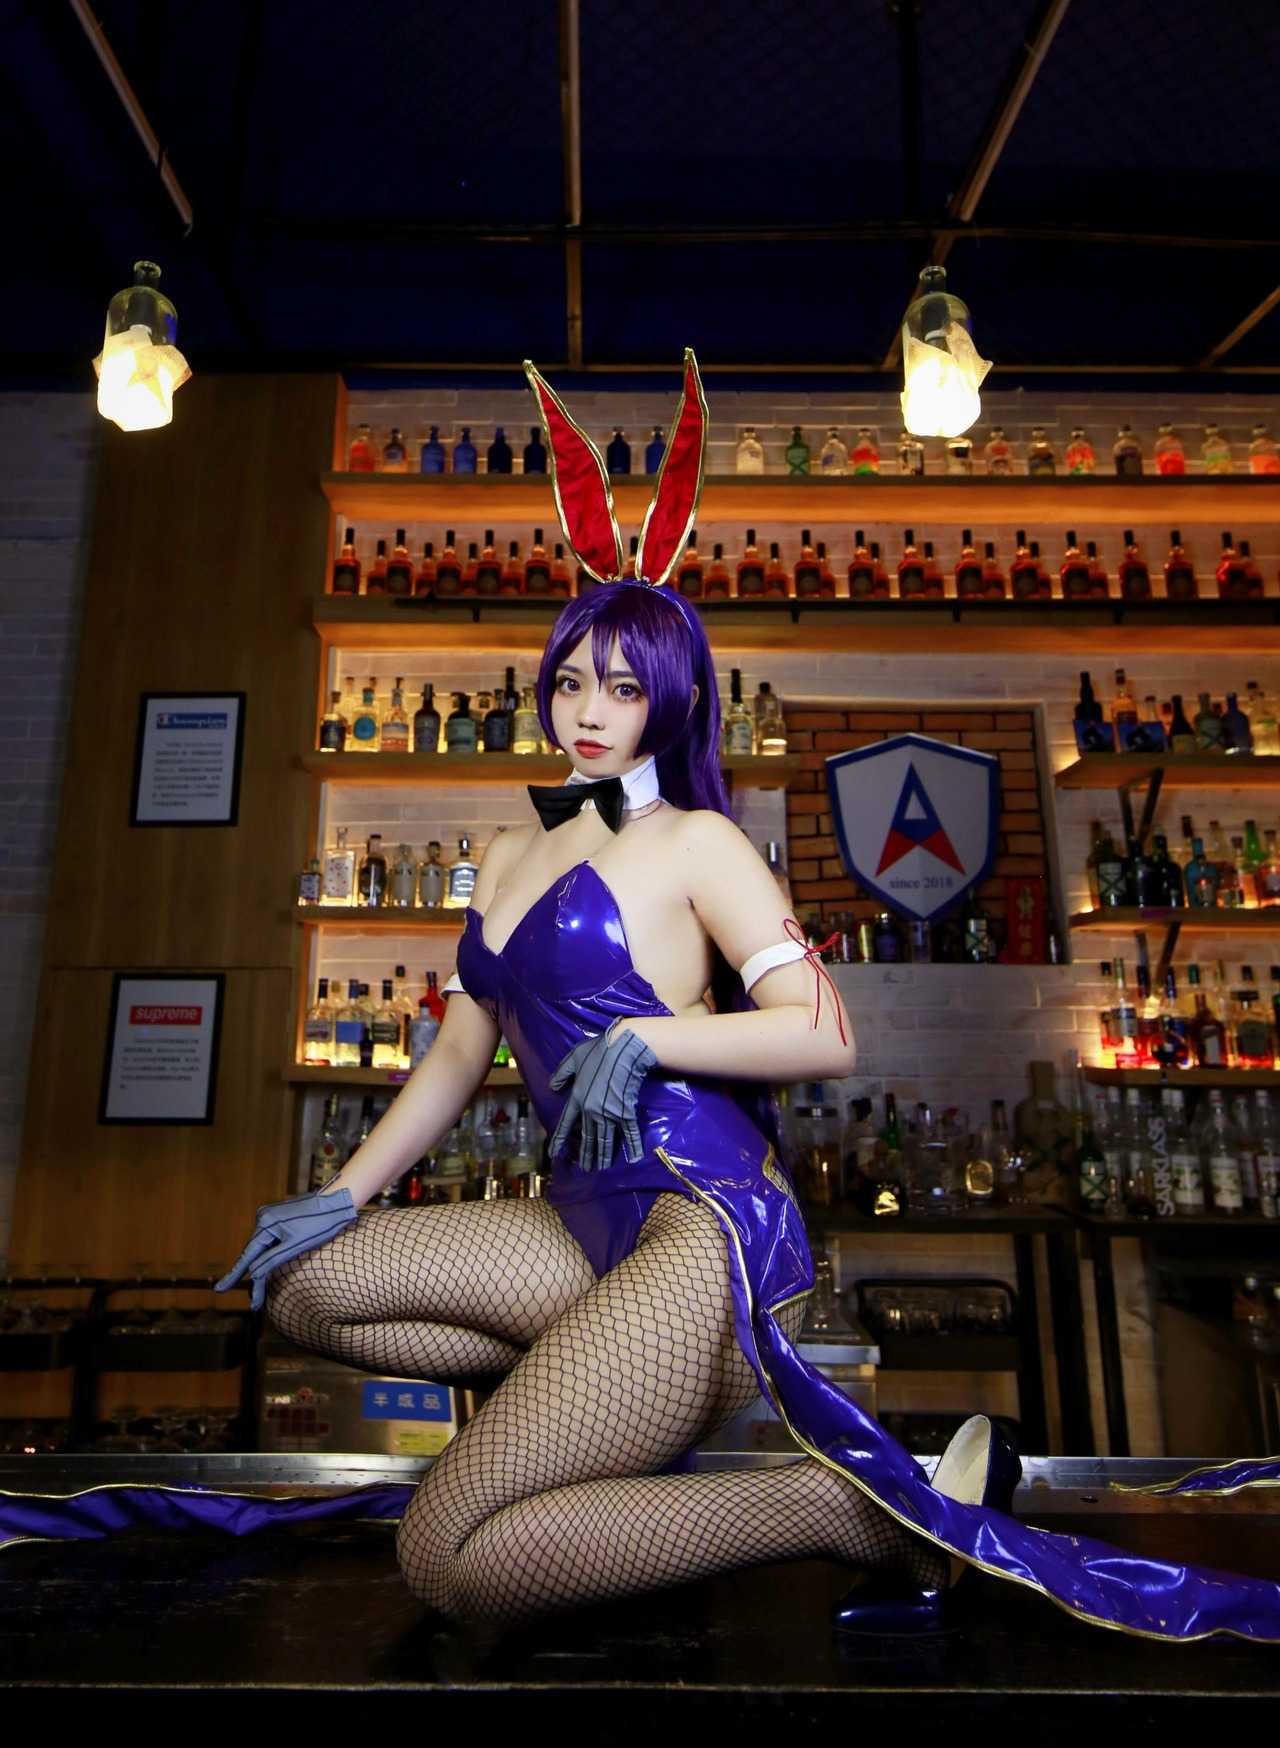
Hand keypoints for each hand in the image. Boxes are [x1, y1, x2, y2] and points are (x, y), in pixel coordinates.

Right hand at [215, 1187, 357, 1312]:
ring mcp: (270, 1215)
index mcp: (266, 1224)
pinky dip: (267, 1254)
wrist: (338, 1201)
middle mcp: (263, 1217)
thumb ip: (273, 1259)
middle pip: (253, 1253)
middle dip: (253, 1278)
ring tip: (261, 1293)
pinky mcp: (279, 1217)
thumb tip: (253, 1274)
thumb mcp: (296, 1245)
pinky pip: (269, 1240)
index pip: (248, 1256)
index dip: (235, 1276)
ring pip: (261, 1247)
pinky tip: (265, 1268)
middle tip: (254, 1303)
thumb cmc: (321, 1223)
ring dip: (260, 1266)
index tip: (220, 1291)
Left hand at [547, 1021, 658, 1171]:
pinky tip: (634, 1158)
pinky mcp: (627, 1112)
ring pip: (606, 1139)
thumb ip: (562, 1073)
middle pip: (588, 1137)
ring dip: (604, 1155)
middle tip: (585, 1169)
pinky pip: (629, 1133)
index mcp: (577, 1099)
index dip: (560, 1139)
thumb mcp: (573, 1058)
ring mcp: (610, 1114)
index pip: (566, 1123)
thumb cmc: (599, 1051)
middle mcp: (592, 1111)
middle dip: (587, 1154)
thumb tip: (552, 1087)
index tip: (554, 1153)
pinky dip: (632, 1146)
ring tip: (602, 1168)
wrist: (624, 1050)